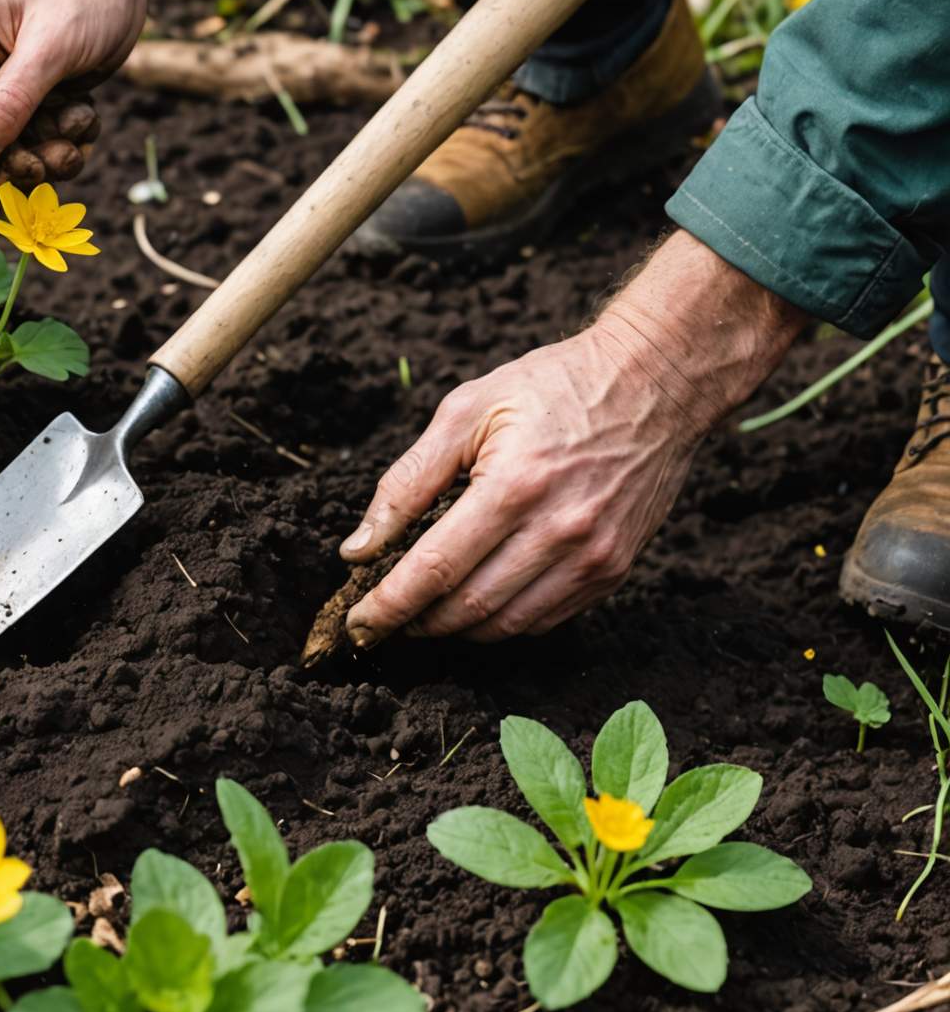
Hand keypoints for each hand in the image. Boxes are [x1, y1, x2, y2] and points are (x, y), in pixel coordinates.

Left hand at [340, 232, 807, 643]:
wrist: (654, 381)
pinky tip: (473, 607)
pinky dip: (501, 623)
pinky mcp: (614, 569)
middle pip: (469, 606)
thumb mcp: (466, 411)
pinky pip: (545, 619)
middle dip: (414, 623)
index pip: (435, 568)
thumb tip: (358, 548)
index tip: (356, 623)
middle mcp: (558, 529)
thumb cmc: (552, 387)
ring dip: (454, 631)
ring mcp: (593, 556)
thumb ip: (407, 481)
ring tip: (419, 618)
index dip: (389, 604)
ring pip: (507, 624)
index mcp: (514, 485)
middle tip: (379, 622)